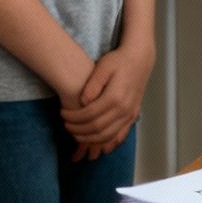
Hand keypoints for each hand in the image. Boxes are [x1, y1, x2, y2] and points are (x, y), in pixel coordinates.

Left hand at [61, 42, 152, 160]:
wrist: (139, 59)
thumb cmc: (118, 61)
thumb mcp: (103, 67)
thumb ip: (92, 85)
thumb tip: (83, 102)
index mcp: (115, 97)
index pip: (89, 115)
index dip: (73, 117)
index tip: (62, 113)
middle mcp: (124, 109)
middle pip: (97, 128)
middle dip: (78, 130)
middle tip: (65, 125)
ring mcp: (130, 114)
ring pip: (107, 136)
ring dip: (89, 138)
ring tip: (75, 133)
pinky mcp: (133, 116)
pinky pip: (119, 136)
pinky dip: (106, 142)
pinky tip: (95, 141)